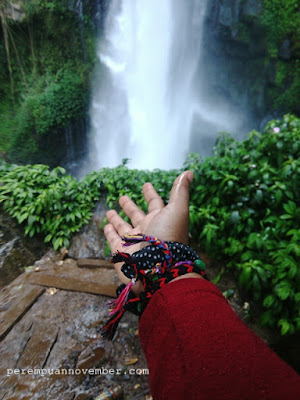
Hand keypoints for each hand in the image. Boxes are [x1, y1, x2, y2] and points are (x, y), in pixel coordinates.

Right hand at [104, 170, 199, 290]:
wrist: (158, 269)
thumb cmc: (169, 237)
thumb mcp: (178, 209)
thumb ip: (180, 191)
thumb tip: (189, 172)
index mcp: (161, 219)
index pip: (155, 203)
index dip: (151, 194)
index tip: (146, 185)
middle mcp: (147, 230)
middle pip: (137, 215)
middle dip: (130, 206)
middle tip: (123, 197)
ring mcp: (133, 241)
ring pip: (123, 227)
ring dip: (117, 219)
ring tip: (110, 211)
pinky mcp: (120, 251)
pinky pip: (113, 239)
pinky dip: (109, 232)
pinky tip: (106, 226)